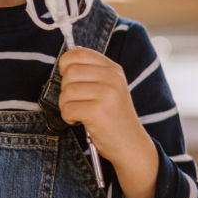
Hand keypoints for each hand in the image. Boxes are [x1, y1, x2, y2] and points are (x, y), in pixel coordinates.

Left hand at [58, 48, 158, 197]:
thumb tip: (69, 57)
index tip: (68, 78)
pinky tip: (80, 121)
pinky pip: (67, 108)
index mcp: (113, 69)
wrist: (131, 144)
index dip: (66, 64)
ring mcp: (106, 94)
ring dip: (66, 106)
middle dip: (66, 89)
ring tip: (80, 113)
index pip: (80, 53)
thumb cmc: (114, 117)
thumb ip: (92, 71)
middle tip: (78, 102)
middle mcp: (111, 78)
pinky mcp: (97, 111)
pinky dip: (68, 117)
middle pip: (70, 72)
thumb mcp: (110, 88)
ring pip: (66, 91)